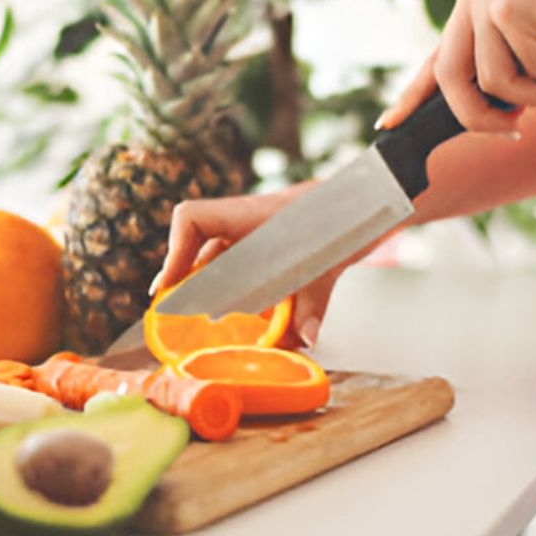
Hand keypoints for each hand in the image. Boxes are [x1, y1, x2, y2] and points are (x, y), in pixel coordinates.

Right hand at [154, 186, 350, 347]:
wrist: (367, 196)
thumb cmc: (344, 214)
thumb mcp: (330, 259)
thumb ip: (315, 300)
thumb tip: (304, 339)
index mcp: (250, 215)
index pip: (192, 219)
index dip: (174, 252)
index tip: (168, 288)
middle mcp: (244, 223)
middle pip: (198, 249)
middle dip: (188, 283)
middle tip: (178, 316)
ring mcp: (254, 234)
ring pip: (218, 260)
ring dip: (213, 289)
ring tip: (209, 322)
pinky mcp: (269, 247)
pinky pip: (240, 268)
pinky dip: (239, 292)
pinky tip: (252, 320)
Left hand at [378, 0, 535, 132]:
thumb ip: (513, 58)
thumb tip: (507, 111)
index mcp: (473, 6)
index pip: (435, 60)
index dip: (412, 96)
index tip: (389, 123)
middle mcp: (472, 1)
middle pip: (453, 82)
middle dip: (482, 118)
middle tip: (515, 128)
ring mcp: (487, 3)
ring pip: (497, 83)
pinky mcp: (511, 9)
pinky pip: (531, 70)